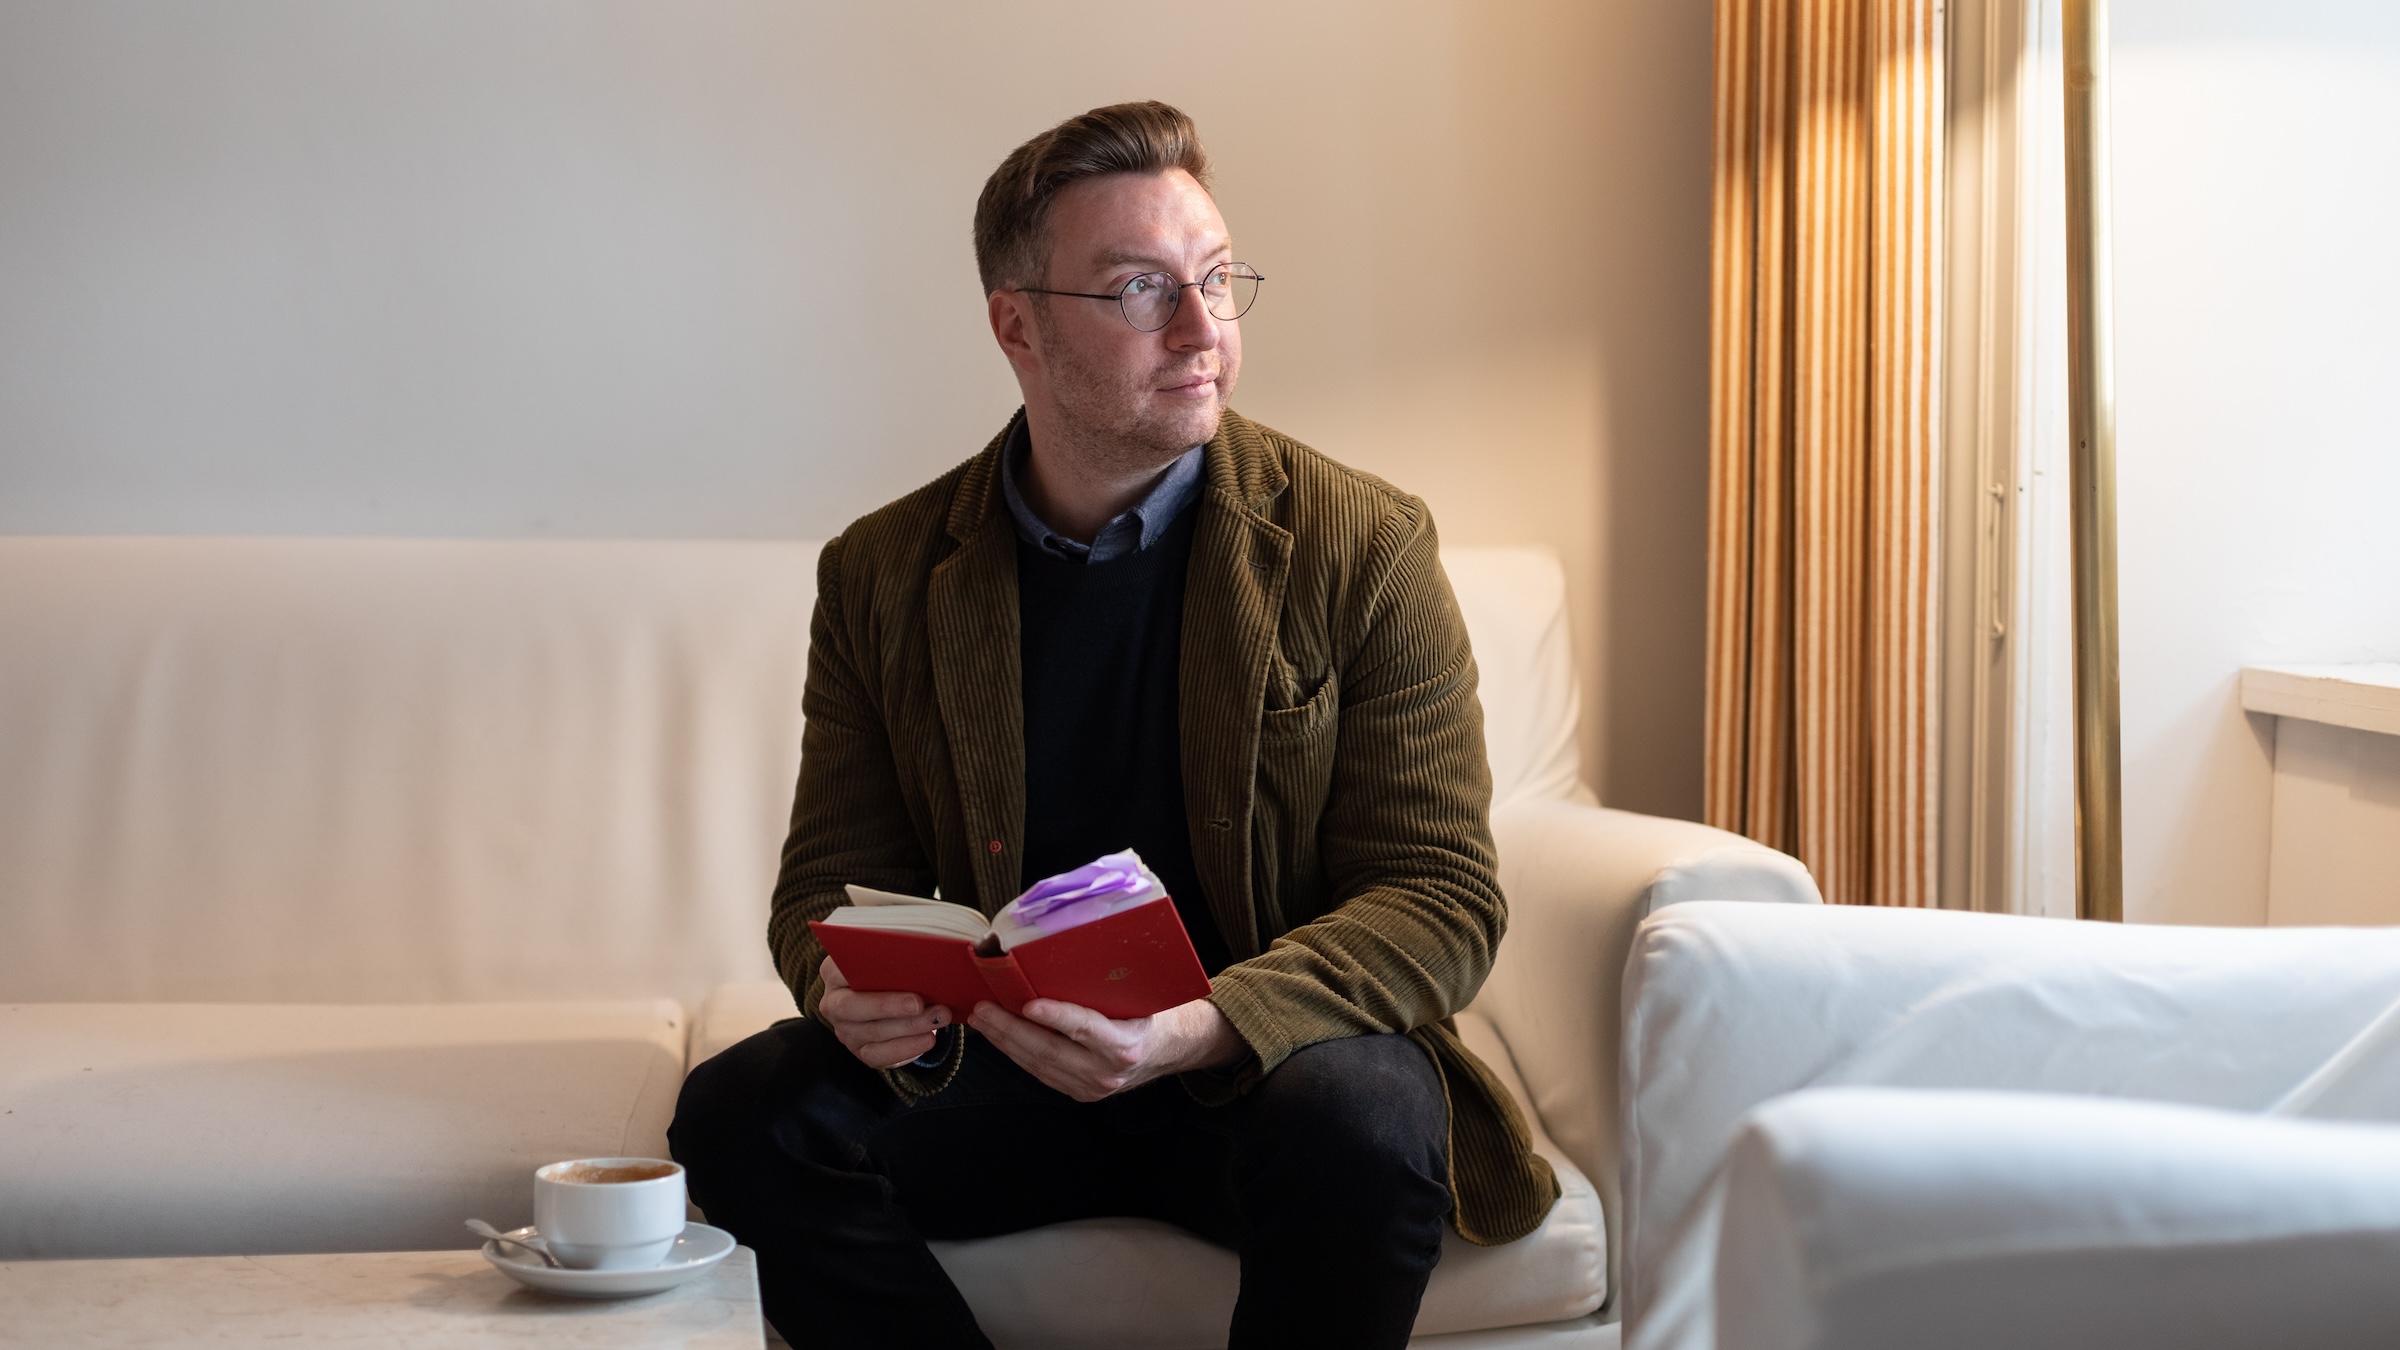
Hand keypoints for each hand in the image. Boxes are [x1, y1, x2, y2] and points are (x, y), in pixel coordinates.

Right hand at [817, 956, 951, 1068]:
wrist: (895, 995)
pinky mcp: (861, 1051)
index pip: (840, 969)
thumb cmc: (892, 969)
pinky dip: (906, 1049)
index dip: (865, 971)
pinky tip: (928, 1039)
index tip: (893, 968)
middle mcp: (833, 1003)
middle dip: (888, 1006)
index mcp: (834, 972)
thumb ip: (895, 948)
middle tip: (918, 1003)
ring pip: (871, 1034)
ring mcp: (845, 1031)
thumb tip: (921, 947)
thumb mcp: (891, 953)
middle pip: (852, 1008)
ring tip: (938, 1017)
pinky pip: (879, 1056)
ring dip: (908, 1027)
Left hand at [968, 995, 1244, 1101]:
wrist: (1168, 1049)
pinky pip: (1042, 1074)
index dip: (1056, 1017)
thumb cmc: (1148, 1012)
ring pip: (1039, 1065)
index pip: (1086, 1029)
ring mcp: (1092, 1088)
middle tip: (984, 1008)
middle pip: (1050, 1051)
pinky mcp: (1080, 1093)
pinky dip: (1017, 1054)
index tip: (1028, 1005)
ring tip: (982, 1020)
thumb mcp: (1138, 996)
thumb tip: (1064, 956)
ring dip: (1005, 1042)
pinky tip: (1000, 1037)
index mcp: (1127, 1044)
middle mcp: (1108, 1072)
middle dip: (1010, 1029)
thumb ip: (1105, 986)